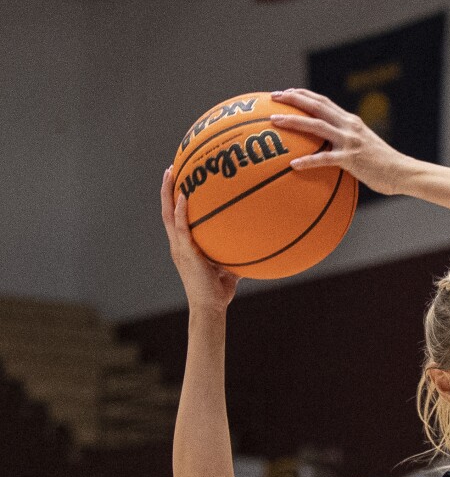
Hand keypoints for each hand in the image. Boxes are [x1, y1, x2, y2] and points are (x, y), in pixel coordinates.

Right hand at [161, 167, 237, 311]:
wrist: (210, 308)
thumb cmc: (218, 291)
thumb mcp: (228, 268)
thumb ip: (235, 254)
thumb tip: (254, 244)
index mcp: (184, 246)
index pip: (176, 218)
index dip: (174, 199)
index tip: (178, 181)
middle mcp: (178, 244)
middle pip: (167, 210)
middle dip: (167, 189)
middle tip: (170, 168)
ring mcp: (179, 248)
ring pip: (168, 214)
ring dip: (167, 193)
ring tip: (170, 173)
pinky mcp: (185, 253)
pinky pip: (181, 228)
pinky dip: (180, 212)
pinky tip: (183, 197)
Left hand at [268, 88, 411, 194]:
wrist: (403, 173)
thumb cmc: (384, 164)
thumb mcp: (365, 145)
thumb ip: (348, 142)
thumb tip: (330, 149)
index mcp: (351, 121)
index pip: (323, 101)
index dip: (303, 95)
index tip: (286, 93)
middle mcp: (349, 126)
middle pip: (316, 106)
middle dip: (292, 98)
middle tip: (273, 97)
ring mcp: (350, 141)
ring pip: (316, 126)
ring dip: (293, 121)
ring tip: (275, 121)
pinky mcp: (351, 159)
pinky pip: (324, 159)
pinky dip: (307, 161)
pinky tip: (293, 164)